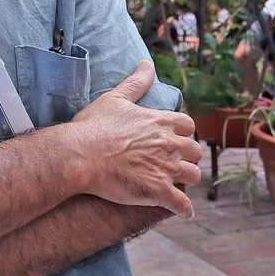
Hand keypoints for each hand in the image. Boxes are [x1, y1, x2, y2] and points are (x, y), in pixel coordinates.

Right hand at [68, 61, 201, 217]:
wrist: (80, 156)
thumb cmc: (93, 127)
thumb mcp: (114, 98)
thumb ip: (136, 82)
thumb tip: (147, 64)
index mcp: (160, 122)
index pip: (187, 126)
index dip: (182, 133)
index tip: (174, 138)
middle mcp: (168, 144)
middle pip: (194, 151)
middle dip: (187, 156)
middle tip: (175, 162)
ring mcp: (165, 169)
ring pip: (193, 175)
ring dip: (186, 179)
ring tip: (177, 184)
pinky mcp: (158, 191)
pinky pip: (182, 204)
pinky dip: (184, 209)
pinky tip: (183, 211)